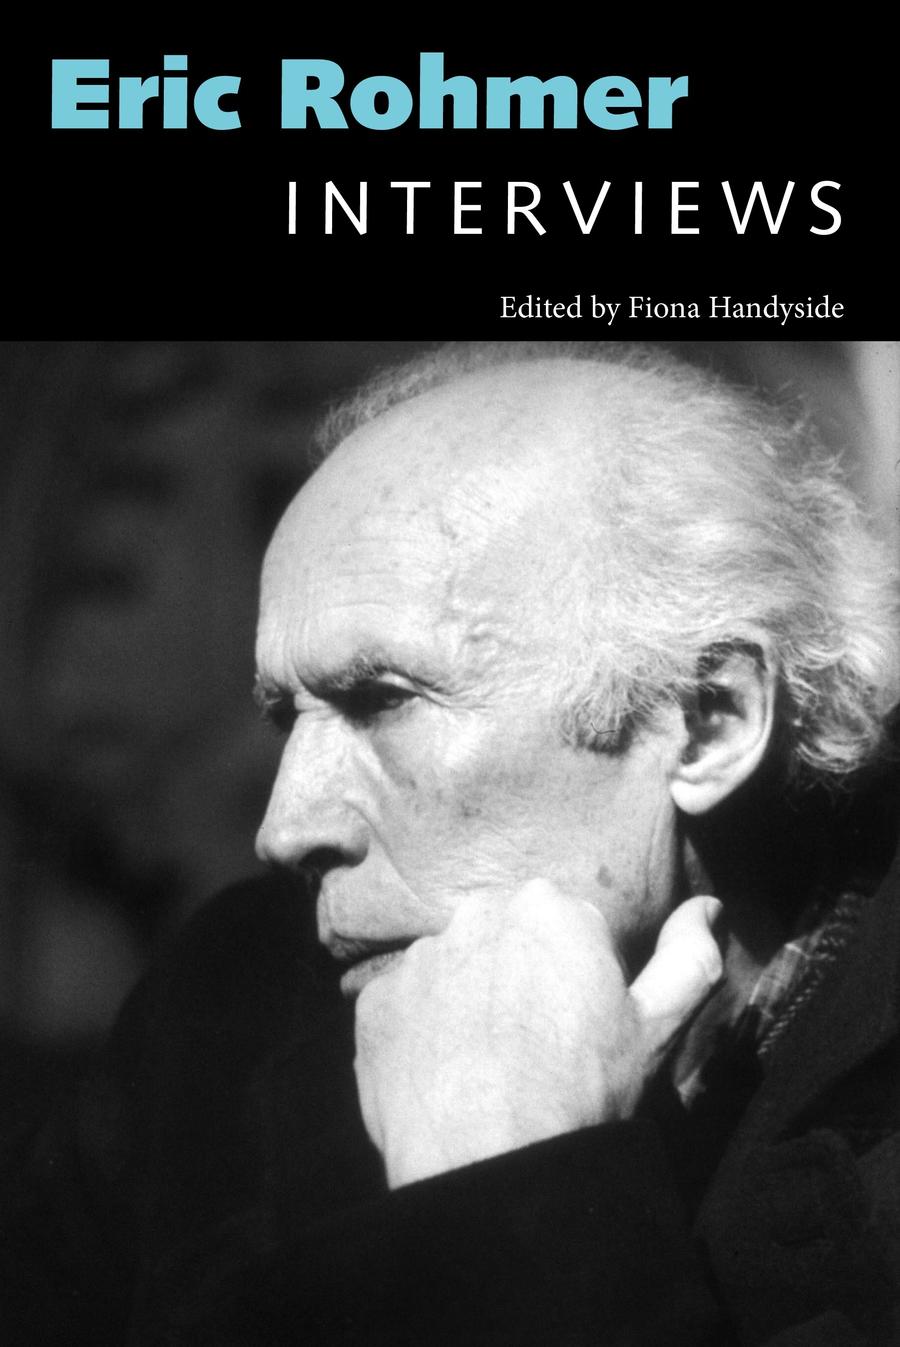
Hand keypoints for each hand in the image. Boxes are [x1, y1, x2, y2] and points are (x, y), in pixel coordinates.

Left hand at [353, 881, 721, 1186]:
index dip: (577, 977)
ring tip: (486, 1065)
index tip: (578, 1024)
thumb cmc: (580, 1091)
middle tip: (533, 1044)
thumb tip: (707, 905)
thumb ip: (688, 956)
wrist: (486, 1162)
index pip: (568, 927)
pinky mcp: (376, 998)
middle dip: (518, 974)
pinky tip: (445, 1075)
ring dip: (467, 999)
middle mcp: (479, 911)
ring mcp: (421, 954)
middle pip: (506, 936)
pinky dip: (422, 1032)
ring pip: (454, 967)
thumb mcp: (655, 1027)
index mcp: (553, 906)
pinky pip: (406, 1004)